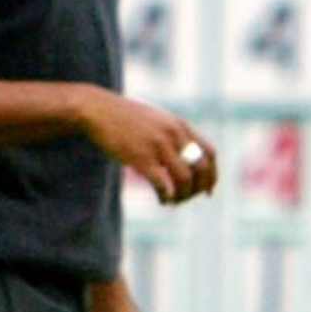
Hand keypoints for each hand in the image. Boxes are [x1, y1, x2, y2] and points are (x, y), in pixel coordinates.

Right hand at [78, 87, 217, 204]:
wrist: (98, 109)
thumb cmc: (125, 118)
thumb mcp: (156, 119)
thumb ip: (173, 134)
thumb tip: (185, 156)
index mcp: (180, 125)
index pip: (210, 153)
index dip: (212, 176)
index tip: (207, 192)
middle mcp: (174, 134)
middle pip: (202, 169)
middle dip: (198, 190)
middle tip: (185, 199)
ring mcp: (159, 145)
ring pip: (185, 179)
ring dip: (182, 197)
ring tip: (171, 202)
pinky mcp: (141, 157)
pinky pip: (164, 184)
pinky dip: (167, 197)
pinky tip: (162, 200)